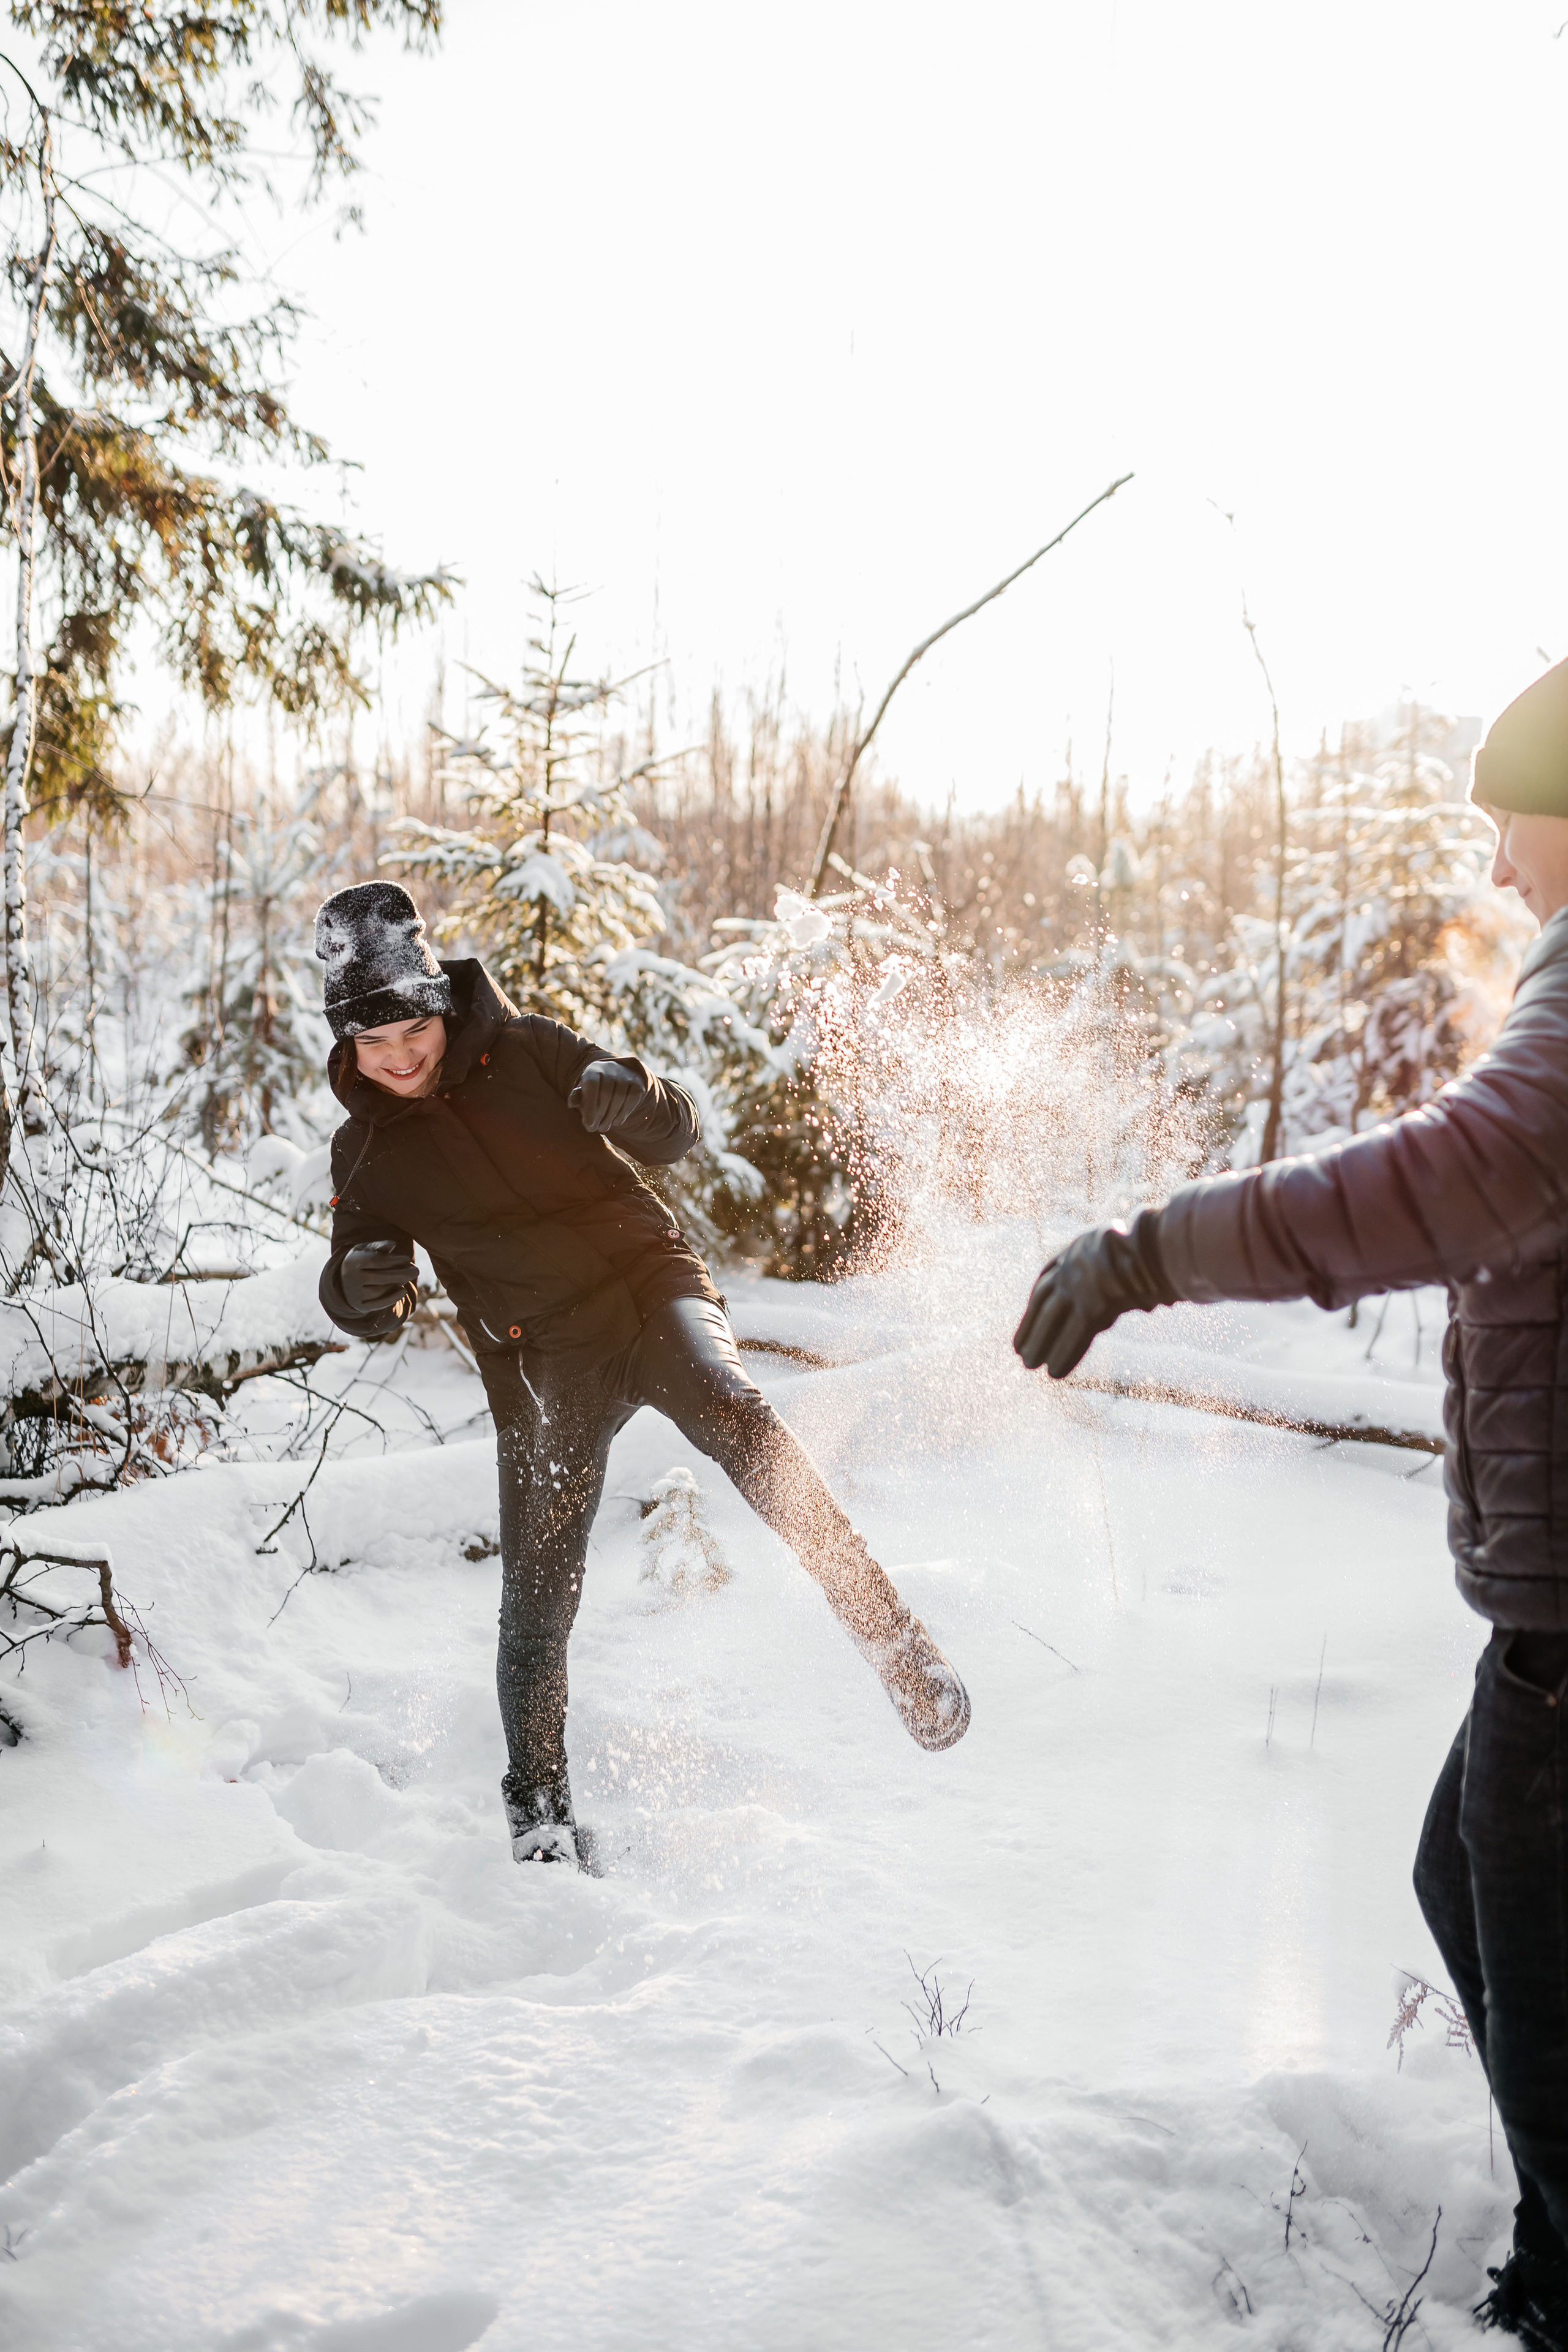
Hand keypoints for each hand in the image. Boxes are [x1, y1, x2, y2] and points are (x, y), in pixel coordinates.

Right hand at [340, 1238, 416, 1317]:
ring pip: (380, 1290)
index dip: (393, 1260)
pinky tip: (403, 1291)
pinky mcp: (359, 1305)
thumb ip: (379, 1246)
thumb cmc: (360, 1260)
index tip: (407, 1258)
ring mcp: (354, 1294)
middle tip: (416, 1271)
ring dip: (397, 1284)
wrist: (343, 1282)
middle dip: (401, 1274)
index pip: (375, 1261)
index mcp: (352, 1262)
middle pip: (381, 1277)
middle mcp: (351, 1279)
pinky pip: (378, 1304)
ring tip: (408, 1277)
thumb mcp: (365, 1250)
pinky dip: (392, 1299)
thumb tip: (393, 1244)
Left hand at [568, 1058, 646, 1133]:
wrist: (617, 1077)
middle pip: (606, 1094)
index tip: (588, 1125)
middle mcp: (610, 1069)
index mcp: (593, 1070)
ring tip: (604, 1128)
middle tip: (595, 1129)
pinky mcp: (637, 1083)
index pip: (592, 1086)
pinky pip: (632, 1099)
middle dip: (600, 1115)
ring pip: (619, 1098)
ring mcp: (625, 1075)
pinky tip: (616, 1122)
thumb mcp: (583, 1091)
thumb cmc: (595, 1088)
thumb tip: (571, 1103)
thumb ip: (577, 1097)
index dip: (590, 1106)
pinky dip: (623, 1113)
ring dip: (611, 1116)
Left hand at [1013, 1219, 1174, 1378]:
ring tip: (1031, 1365)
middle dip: (1031, 1325)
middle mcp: (1073, 1264)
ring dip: (1039, 1344)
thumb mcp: (1125, 1248)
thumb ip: (1116, 1268)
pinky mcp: (1092, 1306)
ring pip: (1050, 1319)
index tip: (1032, 1311)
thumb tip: (1137, 1292)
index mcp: (1079, 1247)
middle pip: (1043, 1299)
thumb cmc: (1154, 1245)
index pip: (1048, 1274)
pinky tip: (1056, 1373)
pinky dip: (1064, 1354)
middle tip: (1020, 1349)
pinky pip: (1074, 1334)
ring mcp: (1080, 1285)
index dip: (1037, 1297)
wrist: (1157, 1244)